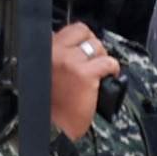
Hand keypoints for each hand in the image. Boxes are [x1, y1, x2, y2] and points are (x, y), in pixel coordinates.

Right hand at [50, 21, 117, 138]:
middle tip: (93, 61)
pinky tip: (109, 77)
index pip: (69, 30)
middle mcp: (54, 51)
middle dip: (92, 45)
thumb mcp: (43, 71)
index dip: (81, 40)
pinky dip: (113, 69)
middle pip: (84, 33)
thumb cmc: (48, 101)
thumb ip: (56, 54)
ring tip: (99, 71)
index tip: (86, 50)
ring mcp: (70, 61)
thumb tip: (75, 46)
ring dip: (102, 58)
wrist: (50, 125)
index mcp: (43, 48)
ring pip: (97, 46)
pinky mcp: (85, 74)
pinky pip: (108, 62)